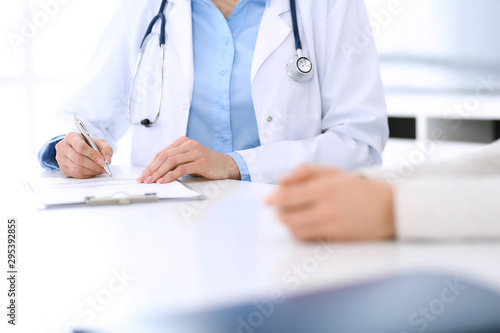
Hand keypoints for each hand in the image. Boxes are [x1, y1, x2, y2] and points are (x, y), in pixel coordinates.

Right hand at [55, 132, 112, 178]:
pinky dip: (87, 175)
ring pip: (77, 168)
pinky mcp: (62, 168)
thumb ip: (106, 149)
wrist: (77, 148)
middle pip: (79, 159)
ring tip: (100, 170)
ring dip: (91, 171)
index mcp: (71, 137)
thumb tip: (108, 160)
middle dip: (94, 165)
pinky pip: (76, 174)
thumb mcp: (99, 142)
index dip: (93, 155)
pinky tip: (93, 172)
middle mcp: (63, 147)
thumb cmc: (89, 144)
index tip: (103, 162)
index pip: (81, 147)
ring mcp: (61, 158)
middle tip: (104, 168)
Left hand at [137, 136, 240, 183]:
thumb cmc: (206, 163)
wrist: (226, 165)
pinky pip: (181, 169)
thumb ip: (176, 160)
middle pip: (164, 156)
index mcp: (183, 141)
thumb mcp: (189, 158)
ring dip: (158, 173)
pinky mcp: (200, 162)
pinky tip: (164, 181)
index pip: (162, 153)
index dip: (151, 164)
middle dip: (151, 169)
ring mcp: (195, 152)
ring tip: (151, 181)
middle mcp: (189, 144)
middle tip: (143, 179)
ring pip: (171, 162)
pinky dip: (170, 176)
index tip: (143, 174)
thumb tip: (155, 171)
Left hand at [266, 165, 394, 241]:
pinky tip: (304, 225)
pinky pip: (308, 238)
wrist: (389, 209)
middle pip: (287, 215)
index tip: (266, 201)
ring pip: (294, 230)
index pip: (287, 197)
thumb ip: (307, 172)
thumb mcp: (334, 172)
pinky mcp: (334, 239)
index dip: (273, 199)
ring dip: (288, 223)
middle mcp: (324, 209)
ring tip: (290, 217)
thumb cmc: (360, 188)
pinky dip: (300, 232)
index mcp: (323, 189)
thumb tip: (282, 179)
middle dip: (279, 212)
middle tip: (279, 208)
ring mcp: (329, 226)